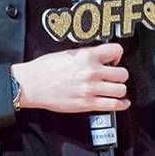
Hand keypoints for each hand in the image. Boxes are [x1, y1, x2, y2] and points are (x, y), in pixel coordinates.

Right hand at [11, 44, 129, 113]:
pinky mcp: (87, 103)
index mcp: (87, 56)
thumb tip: (100, 58)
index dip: (117, 55)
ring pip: (121, 89)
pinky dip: (121, 104)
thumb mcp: (68, 53)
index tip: (113, 60)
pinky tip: (121, 102)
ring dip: (119, 90)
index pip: (116, 50)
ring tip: (114, 89)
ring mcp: (91, 89)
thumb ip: (87, 55)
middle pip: (123, 73)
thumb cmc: (45, 68)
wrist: (31, 85)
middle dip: (119, 75)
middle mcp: (92, 71)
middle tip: (112, 77)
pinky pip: (113, 105)